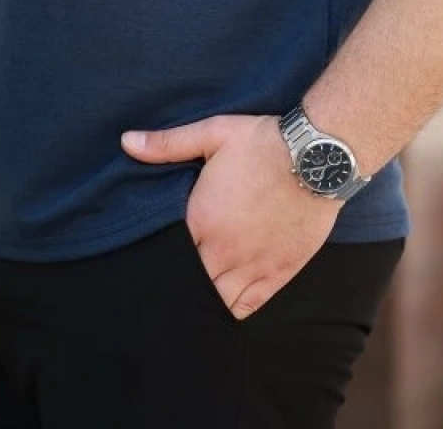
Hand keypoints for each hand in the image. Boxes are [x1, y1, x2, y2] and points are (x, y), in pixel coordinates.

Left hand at [122, 113, 339, 319]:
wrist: (316, 157)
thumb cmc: (262, 142)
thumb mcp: (211, 134)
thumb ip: (166, 143)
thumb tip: (127, 141)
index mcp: (201, 220)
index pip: (168, 254)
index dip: (158, 257)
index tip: (150, 258)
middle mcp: (223, 250)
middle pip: (189, 282)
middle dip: (179, 280)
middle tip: (170, 280)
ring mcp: (252, 265)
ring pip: (216, 300)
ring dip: (204, 296)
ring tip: (195, 292)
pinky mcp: (278, 273)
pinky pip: (248, 305)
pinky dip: (233, 308)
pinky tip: (225, 301)